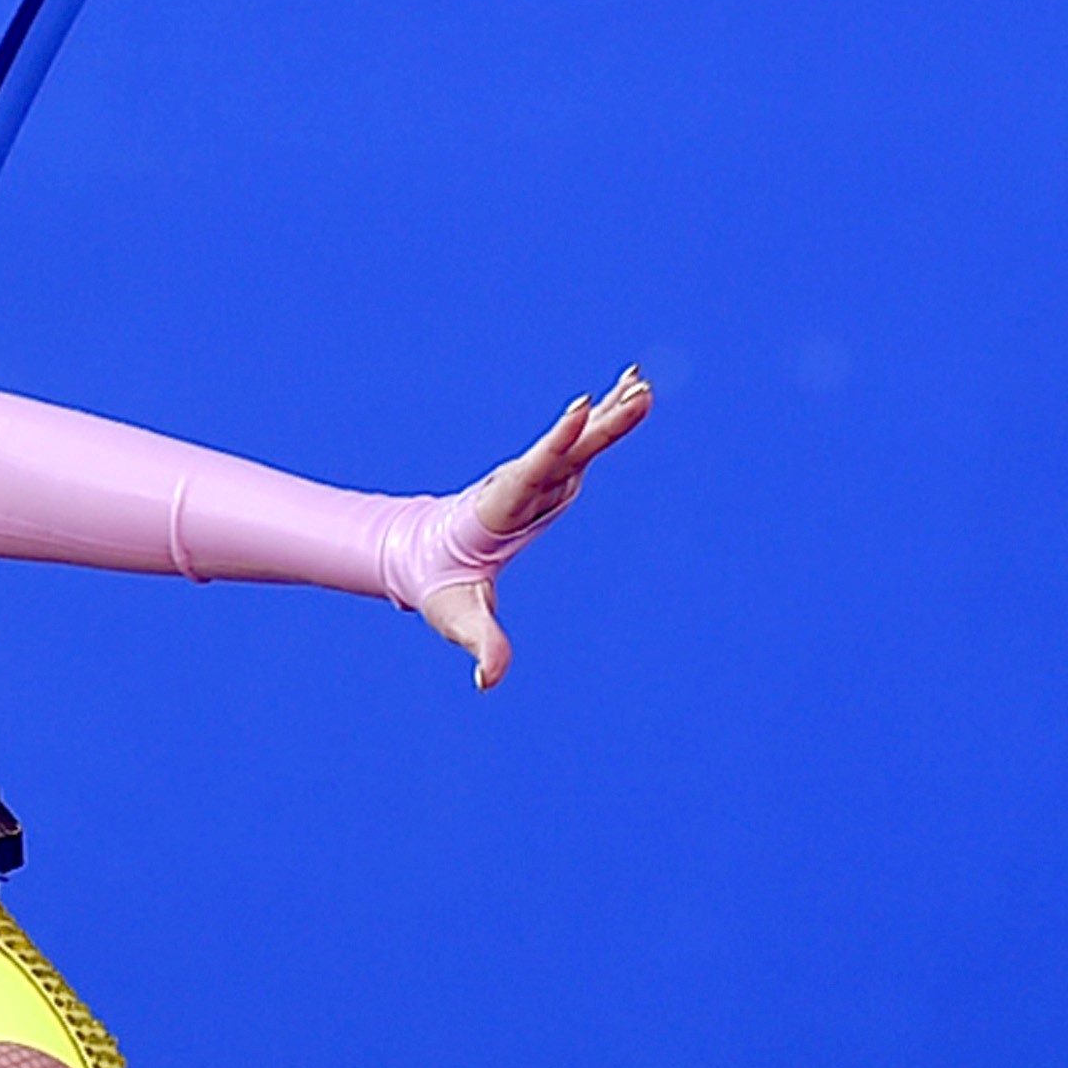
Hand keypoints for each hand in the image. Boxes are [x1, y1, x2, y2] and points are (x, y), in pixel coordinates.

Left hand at [419, 364, 653, 689]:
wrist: (425, 557)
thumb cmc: (443, 589)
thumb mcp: (460, 617)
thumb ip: (479, 645)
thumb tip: (486, 682)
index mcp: (500, 510)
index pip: (531, 472)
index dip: (554, 444)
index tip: (577, 411)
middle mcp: (520, 486)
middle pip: (564, 451)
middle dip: (597, 426)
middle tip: (632, 395)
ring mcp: (536, 480)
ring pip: (577, 442)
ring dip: (609, 415)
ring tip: (641, 384)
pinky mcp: (548, 478)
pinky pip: (582, 444)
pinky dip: (606, 419)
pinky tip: (631, 389)